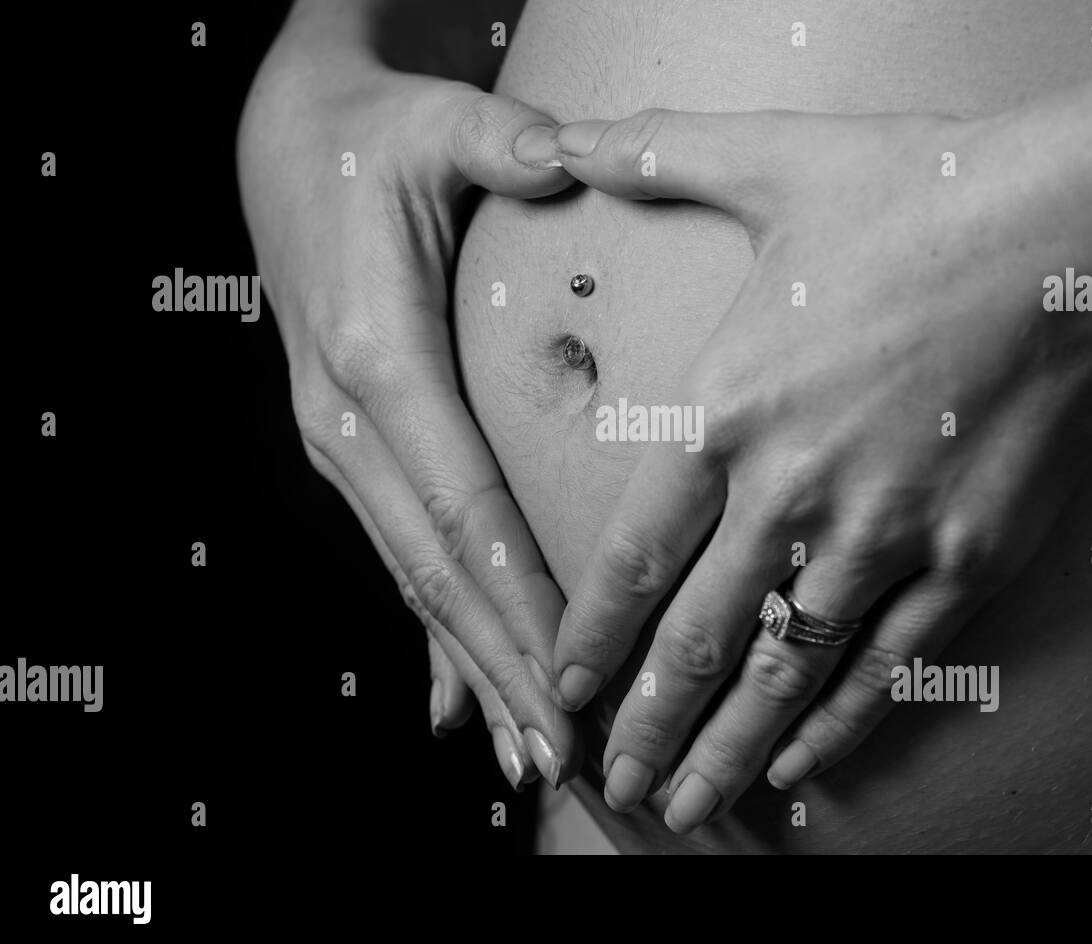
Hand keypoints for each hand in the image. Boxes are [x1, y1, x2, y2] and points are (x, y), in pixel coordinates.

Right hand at [237, 39, 580, 787]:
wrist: (290, 144)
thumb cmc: (372, 136)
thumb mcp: (435, 123)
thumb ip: (498, 144)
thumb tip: (564, 156)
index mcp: (375, 357)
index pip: (463, 507)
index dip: (518, 602)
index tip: (574, 679)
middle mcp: (347, 422)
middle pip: (438, 571)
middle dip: (506, 670)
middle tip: (568, 758)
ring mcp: (342, 445)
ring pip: (417, 581)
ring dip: (476, 672)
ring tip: (533, 758)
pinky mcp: (353, 451)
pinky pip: (398, 557)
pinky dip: (430, 636)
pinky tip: (457, 706)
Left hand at [546, 108, 1091, 828]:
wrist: (1072, 234)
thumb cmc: (919, 198)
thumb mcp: (773, 162)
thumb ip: (655, 157)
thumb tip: (565, 133)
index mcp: (727, 414)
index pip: (634, 560)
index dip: (591, 637)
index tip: (562, 687)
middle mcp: (791, 494)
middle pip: (698, 641)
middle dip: (647, 722)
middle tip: (611, 779)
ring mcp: (883, 539)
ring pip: (783, 674)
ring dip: (724, 749)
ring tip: (685, 806)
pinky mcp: (966, 562)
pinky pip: (885, 667)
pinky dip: (835, 725)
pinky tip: (797, 767)